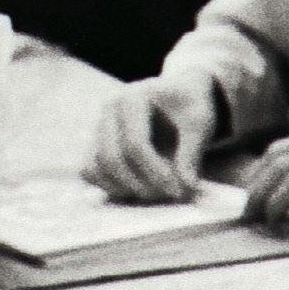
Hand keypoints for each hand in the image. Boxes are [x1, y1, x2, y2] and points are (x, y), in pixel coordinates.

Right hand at [86, 78, 219, 202]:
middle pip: (111, 158)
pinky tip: (138, 189)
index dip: (155, 173)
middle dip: (139, 184)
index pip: (135, 144)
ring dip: (123, 188)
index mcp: (132, 97)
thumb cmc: (189, 105)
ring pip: (96, 167)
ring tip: (156, 192)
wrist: (177, 93)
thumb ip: (191, 154)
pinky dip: (109, 185)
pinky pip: (89, 171)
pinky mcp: (95, 142)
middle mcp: (108, 110)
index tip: (178, 191)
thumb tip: (186, 188)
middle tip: (168, 195)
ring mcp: (98, 126)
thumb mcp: (199, 124)